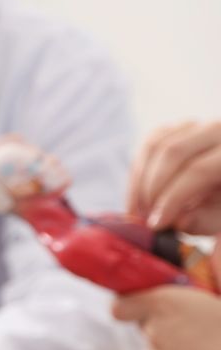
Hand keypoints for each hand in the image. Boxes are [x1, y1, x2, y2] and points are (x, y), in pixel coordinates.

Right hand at [128, 118, 220, 232]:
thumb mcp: (220, 216)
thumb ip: (203, 220)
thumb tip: (177, 220)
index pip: (199, 169)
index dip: (173, 198)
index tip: (156, 224)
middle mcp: (216, 130)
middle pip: (174, 152)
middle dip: (153, 188)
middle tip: (145, 217)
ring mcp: (193, 125)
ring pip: (155, 145)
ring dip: (140, 182)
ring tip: (140, 210)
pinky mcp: (173, 128)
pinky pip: (147, 145)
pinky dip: (137, 173)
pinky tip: (138, 197)